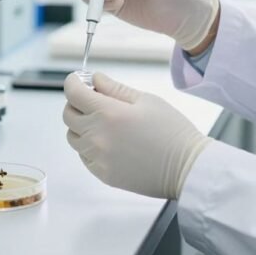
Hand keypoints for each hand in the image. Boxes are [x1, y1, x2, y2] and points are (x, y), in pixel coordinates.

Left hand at [63, 72, 210, 198]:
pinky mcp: (103, 174)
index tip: (78, 80)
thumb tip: (96, 79)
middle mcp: (97, 137)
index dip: (73, 82)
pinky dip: (89, 146)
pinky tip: (110, 142)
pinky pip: (84, 156)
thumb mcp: (146, 100)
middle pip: (68, 115)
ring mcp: (98, 158)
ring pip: (74, 137)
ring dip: (81, 126)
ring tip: (104, 123)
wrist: (187, 168)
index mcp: (107, 114)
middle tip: (93, 100)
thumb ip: (115, 88)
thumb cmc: (172, 131)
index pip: (73, 93)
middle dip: (76, 103)